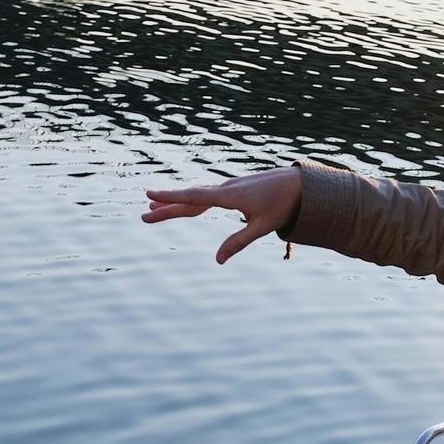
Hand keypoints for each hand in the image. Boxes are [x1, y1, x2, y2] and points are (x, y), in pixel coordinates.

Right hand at [141, 168, 304, 264]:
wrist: (300, 184)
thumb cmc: (283, 205)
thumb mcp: (262, 226)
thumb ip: (238, 242)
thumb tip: (217, 260)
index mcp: (229, 196)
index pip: (194, 198)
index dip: (171, 198)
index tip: (150, 196)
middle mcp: (225, 188)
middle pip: (190, 199)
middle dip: (166, 207)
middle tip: (143, 215)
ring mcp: (229, 187)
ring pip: (197, 197)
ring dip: (176, 203)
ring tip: (154, 208)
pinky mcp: (235, 189)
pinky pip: (207, 196)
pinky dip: (192, 201)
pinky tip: (186, 205)